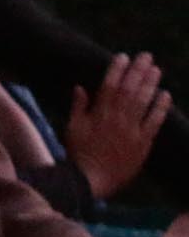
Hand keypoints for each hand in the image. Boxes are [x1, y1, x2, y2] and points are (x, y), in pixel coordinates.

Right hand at [67, 53, 168, 200]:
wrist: (91, 180)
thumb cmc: (79, 154)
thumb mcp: (72, 128)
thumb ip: (78, 107)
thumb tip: (80, 87)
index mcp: (98, 114)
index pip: (109, 86)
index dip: (116, 70)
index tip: (122, 56)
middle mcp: (116, 119)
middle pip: (129, 90)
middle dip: (137, 71)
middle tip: (145, 56)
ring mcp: (131, 131)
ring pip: (142, 103)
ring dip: (150, 84)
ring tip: (156, 70)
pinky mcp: (142, 143)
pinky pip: (154, 122)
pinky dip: (160, 108)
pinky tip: (165, 95)